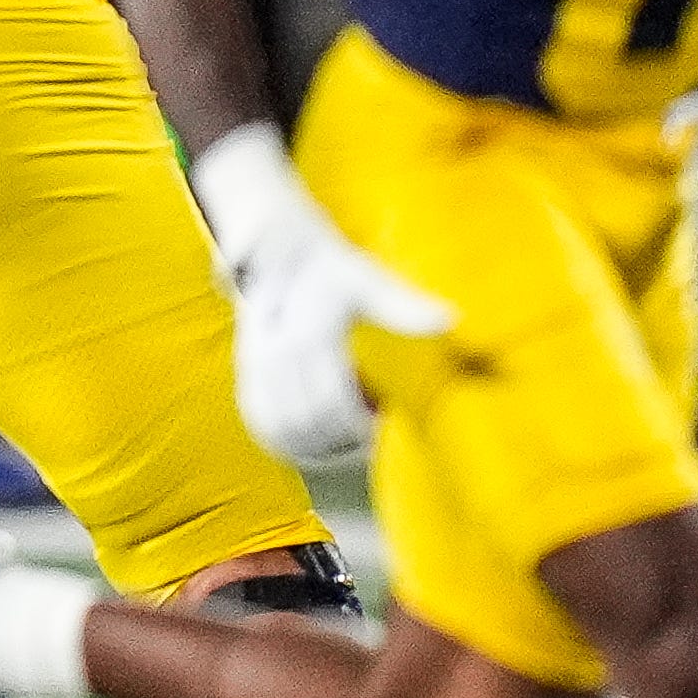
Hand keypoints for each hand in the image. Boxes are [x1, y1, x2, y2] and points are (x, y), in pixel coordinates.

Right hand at [228, 200, 452, 466]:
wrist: (283, 254)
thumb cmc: (334, 271)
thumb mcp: (370, 281)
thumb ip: (405, 306)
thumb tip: (451, 320)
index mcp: (310, 335)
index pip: (331, 402)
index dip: (358, 425)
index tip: (382, 425)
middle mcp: (275, 353)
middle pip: (308, 421)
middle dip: (340, 439)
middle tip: (367, 433)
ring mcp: (254, 364)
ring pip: (281, 427)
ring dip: (313, 443)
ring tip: (342, 437)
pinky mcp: (246, 371)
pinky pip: (259, 420)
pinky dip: (284, 438)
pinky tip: (310, 436)